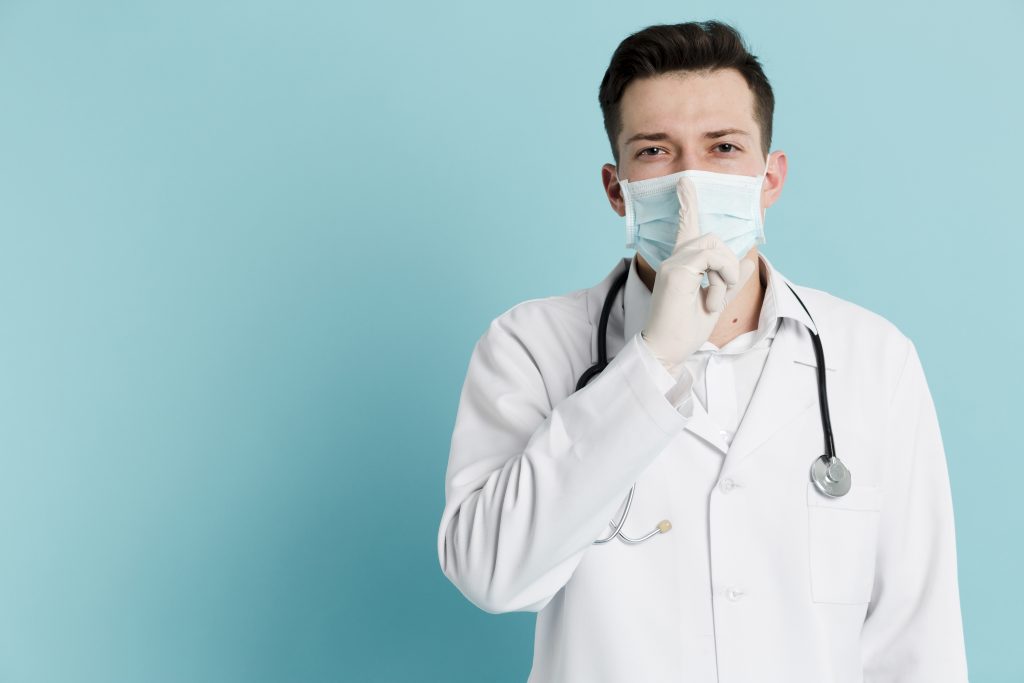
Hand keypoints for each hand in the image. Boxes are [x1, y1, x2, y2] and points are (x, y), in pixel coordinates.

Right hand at [641, 177, 756, 370]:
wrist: (666, 349)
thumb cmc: (685, 329)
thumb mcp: (716, 300)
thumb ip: (731, 279)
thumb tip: (747, 258)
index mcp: (681, 264)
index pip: (685, 227)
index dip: (687, 204)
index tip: (685, 183)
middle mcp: (674, 259)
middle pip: (712, 239)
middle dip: (727, 264)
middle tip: (719, 294)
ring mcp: (673, 263)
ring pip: (714, 246)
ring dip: (725, 273)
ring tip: (714, 299)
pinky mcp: (675, 271)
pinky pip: (711, 258)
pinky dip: (720, 278)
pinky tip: (710, 299)